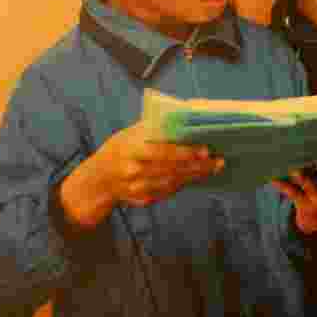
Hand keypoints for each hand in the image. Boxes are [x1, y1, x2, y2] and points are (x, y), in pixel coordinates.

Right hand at [60, 123, 223, 227]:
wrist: (97, 178)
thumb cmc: (121, 148)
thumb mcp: (132, 133)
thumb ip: (157, 127)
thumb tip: (188, 116)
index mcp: (130, 148)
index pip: (163, 151)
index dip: (185, 152)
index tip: (206, 150)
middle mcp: (131, 170)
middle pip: (171, 169)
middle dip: (198, 166)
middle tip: (218, 161)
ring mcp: (135, 188)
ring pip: (172, 183)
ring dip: (195, 176)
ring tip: (213, 168)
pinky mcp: (140, 199)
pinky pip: (167, 193)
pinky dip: (183, 184)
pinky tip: (196, 177)